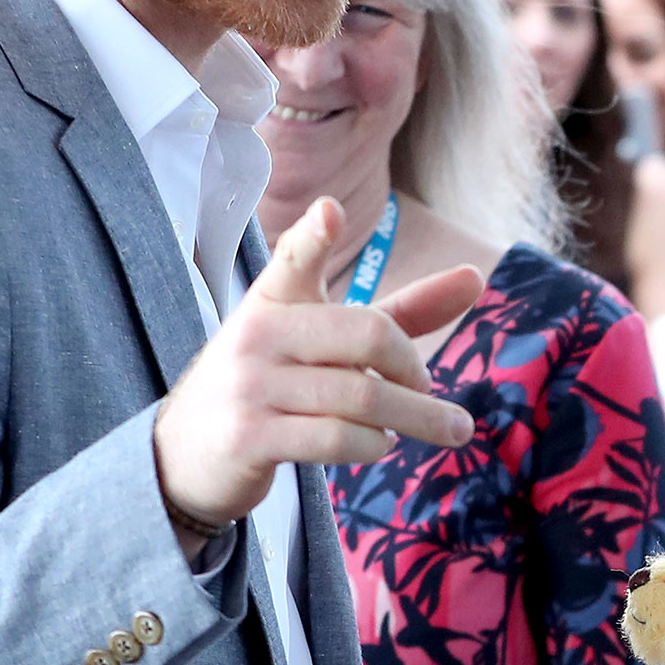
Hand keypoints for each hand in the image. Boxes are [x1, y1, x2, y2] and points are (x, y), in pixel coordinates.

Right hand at [153, 196, 481, 549]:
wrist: (187, 454)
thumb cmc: (275, 384)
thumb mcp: (328, 341)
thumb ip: (401, 312)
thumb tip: (477, 276)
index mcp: (274, 298)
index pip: (294, 257)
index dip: (314, 235)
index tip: (330, 210)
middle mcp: (257, 333)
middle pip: (366, 338)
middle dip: (415, 371)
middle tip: (431, 389)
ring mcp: (249, 386)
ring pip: (361, 398)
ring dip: (415, 418)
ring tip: (436, 427)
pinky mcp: (249, 437)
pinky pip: (337, 439)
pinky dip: (375, 445)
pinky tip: (381, 444)